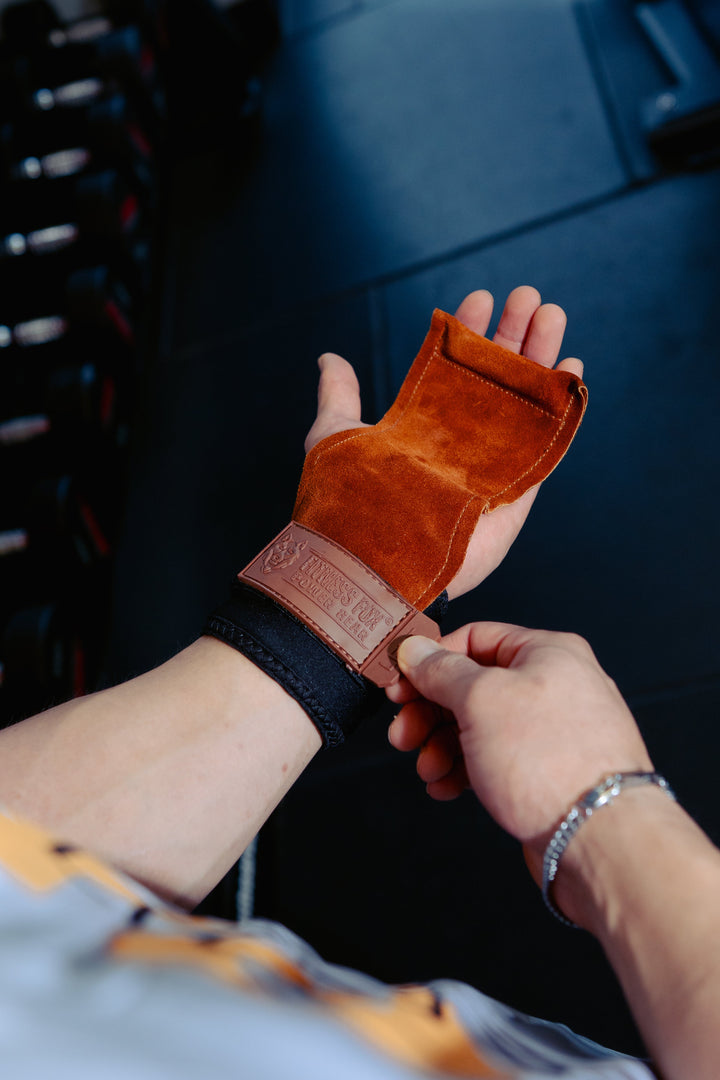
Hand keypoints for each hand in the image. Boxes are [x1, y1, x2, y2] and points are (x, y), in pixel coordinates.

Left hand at [303, 287, 583, 599]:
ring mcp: (489, 468)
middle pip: (495, 381)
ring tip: (549, 313)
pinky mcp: (513, 496)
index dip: (468, 334)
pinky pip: (545, 447)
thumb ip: (339, 397)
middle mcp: (459, 445)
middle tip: (525, 296)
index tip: (478, 298)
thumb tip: (328, 356)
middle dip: (511, 337)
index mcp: (423, 428)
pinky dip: (561, 410)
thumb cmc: (344, 504)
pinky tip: (571, 371)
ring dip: (539, 359)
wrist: (368, 564)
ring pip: (523, 404)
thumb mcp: (333, 436)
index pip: (454, 371)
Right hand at [386, 624, 652, 879]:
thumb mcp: (481, 699)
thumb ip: (441, 670)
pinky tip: (446, 787)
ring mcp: (554, 731)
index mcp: (547, 652)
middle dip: (431, 712)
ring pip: (481, 726)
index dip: (431, 660)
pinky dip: (466, 770)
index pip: (475, 638)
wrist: (600, 838)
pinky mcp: (549, 772)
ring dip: (443, 746)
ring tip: (427, 769)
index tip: (398, 683)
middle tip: (403, 734)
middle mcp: (555, 685)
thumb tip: (415, 649)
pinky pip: (496, 760)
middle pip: (473, 685)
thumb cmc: (551, 762)